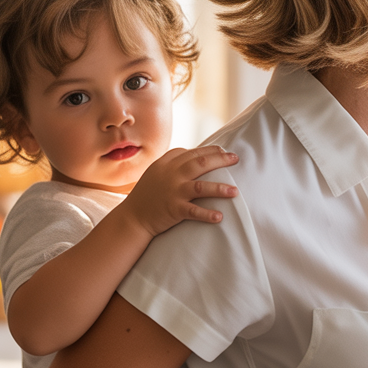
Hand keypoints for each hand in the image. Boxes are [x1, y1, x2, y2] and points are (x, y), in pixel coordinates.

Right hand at [123, 146, 239, 236]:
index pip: (192, 153)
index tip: (223, 151)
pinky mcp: (173, 209)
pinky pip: (193, 211)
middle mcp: (170, 175)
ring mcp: (172, 192)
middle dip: (220, 160)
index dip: (210, 150)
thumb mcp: (157, 173)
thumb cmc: (148, 195)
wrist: (132, 217)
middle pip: (200, 163)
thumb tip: (196, 158)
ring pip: (200, 187)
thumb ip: (174, 164)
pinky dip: (207, 214)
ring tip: (235, 191)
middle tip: (236, 159)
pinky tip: (219, 216)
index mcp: (166, 164)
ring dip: (220, 189)